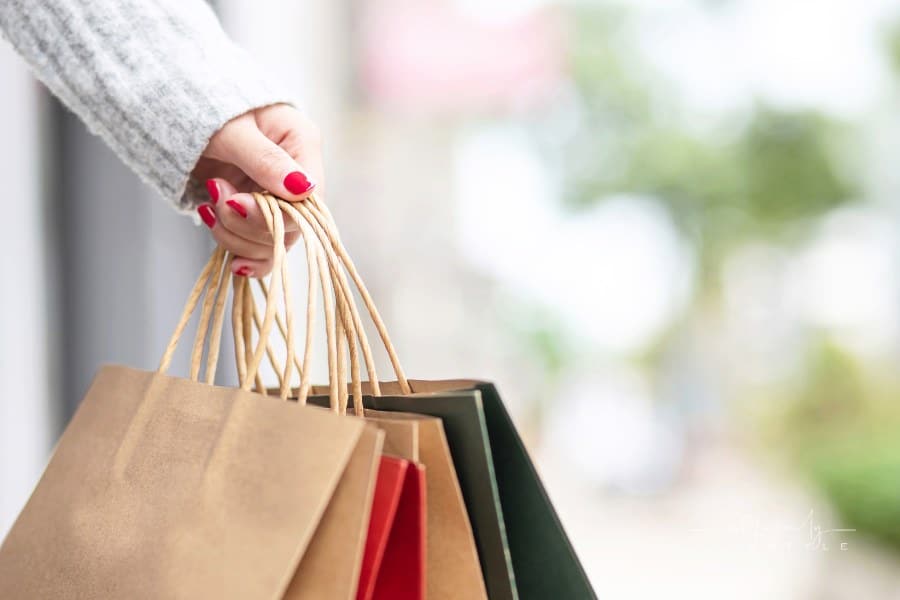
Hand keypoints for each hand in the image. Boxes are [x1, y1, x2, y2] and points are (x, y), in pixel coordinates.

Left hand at [191, 103, 322, 276]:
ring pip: (273, 242)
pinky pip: (259, 247)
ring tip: (208, 206)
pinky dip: (240, 251)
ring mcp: (275, 197)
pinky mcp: (255, 212)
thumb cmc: (205, 103)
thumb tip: (303, 189)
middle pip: (291, 226)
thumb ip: (265, 159)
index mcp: (302, 145)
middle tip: (215, 194)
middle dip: (247, 224)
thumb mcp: (233, 129)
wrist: (175, 103)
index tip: (235, 202)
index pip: (309, 198)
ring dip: (236, 237)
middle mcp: (295, 176)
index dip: (275, 214)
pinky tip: (229, 255)